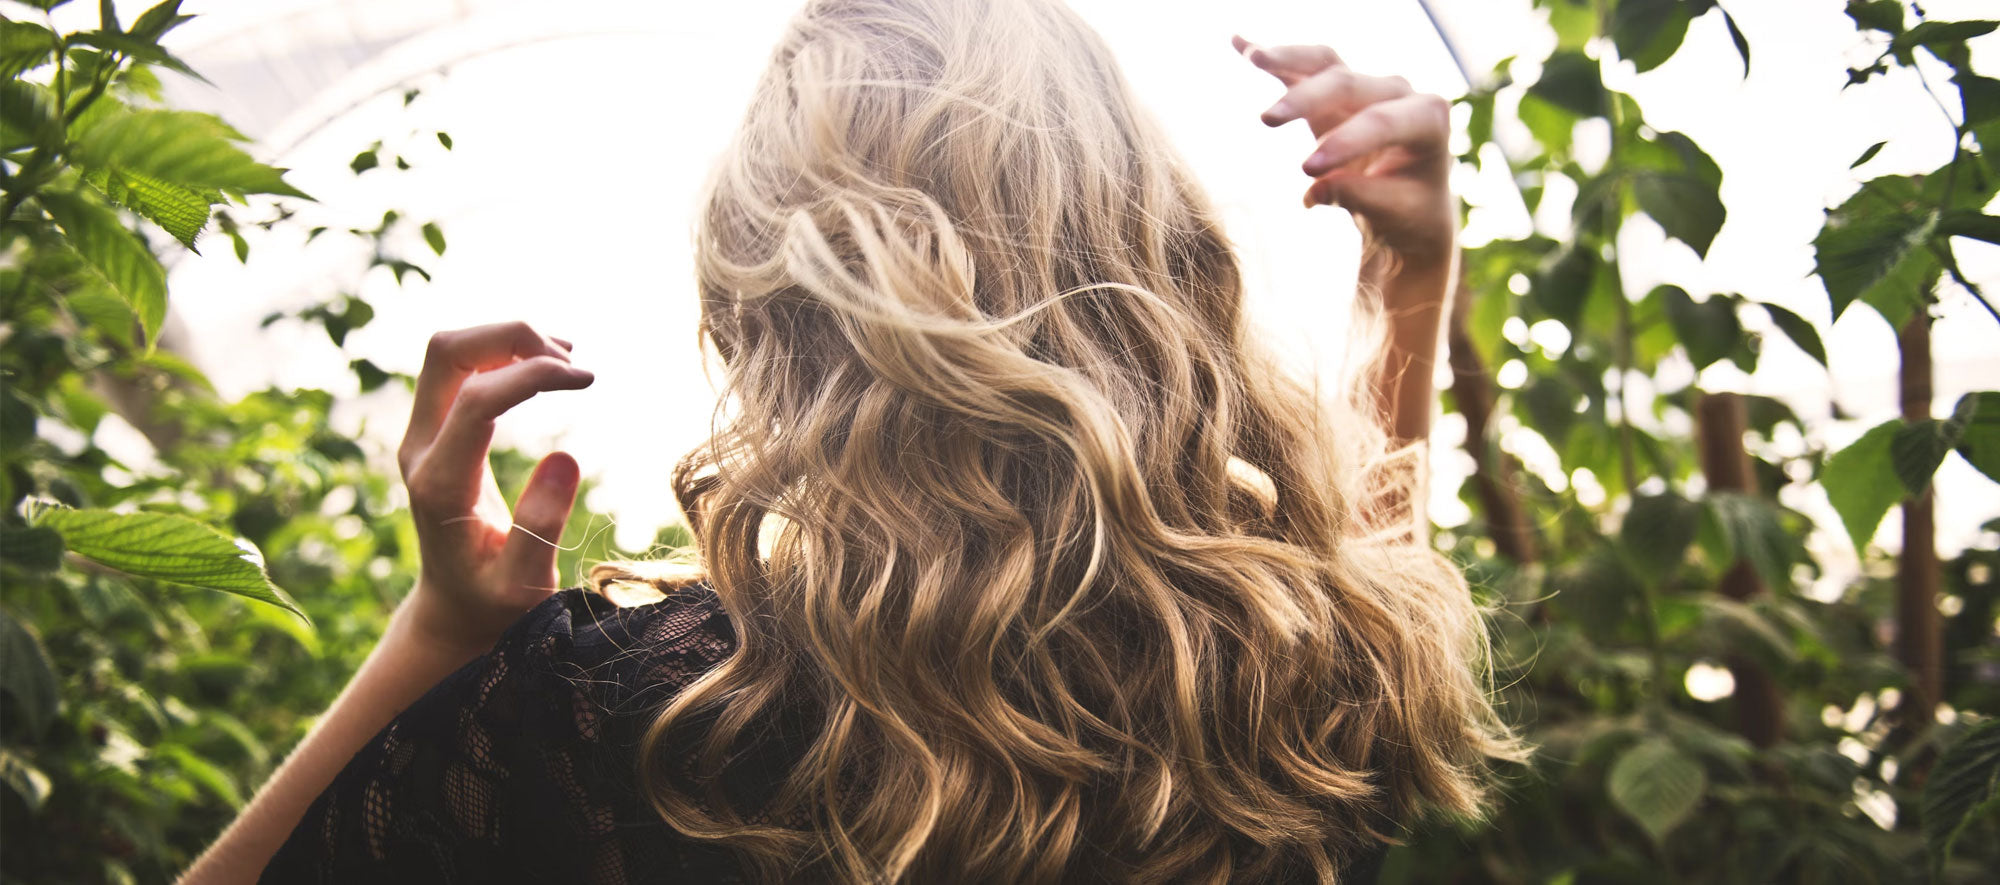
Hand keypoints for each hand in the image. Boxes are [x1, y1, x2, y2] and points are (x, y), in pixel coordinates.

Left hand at [396, 321, 593, 651]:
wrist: (453, 608)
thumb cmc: (493, 603)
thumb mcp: (523, 583)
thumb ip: (540, 526)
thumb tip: (565, 457)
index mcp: (441, 485)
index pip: (476, 398)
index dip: (532, 374)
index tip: (586, 379)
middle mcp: (420, 450)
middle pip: (447, 353)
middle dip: (511, 337)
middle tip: (572, 361)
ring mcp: (422, 436)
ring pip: (451, 351)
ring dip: (507, 340)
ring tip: (567, 362)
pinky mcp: (436, 431)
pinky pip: (460, 368)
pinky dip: (502, 352)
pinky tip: (547, 366)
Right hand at [1235, 36, 1456, 265]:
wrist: (1407, 205)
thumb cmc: (1407, 211)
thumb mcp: (1393, 213)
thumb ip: (1360, 197)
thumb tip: (1314, 191)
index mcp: (1427, 118)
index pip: (1381, 121)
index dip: (1343, 141)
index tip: (1306, 171)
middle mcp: (1399, 92)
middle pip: (1347, 84)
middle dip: (1306, 99)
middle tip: (1266, 121)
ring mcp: (1366, 86)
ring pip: (1325, 63)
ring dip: (1288, 58)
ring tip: (1253, 57)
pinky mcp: (1336, 91)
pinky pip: (1304, 68)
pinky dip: (1275, 58)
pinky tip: (1238, 42)